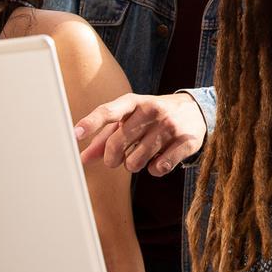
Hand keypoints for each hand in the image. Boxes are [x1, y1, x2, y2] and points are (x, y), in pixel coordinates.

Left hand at [75, 92, 207, 174]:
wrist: (195, 111)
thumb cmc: (152, 118)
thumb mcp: (129, 120)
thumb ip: (104, 138)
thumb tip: (82, 158)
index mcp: (134, 102)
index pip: (109, 111)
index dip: (91, 122)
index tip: (76, 133)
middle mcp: (152, 110)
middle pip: (117, 144)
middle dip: (112, 158)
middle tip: (116, 159)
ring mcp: (170, 126)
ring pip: (136, 161)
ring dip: (133, 165)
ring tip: (141, 155)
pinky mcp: (186, 141)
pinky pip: (158, 168)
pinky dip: (154, 169)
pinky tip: (159, 159)